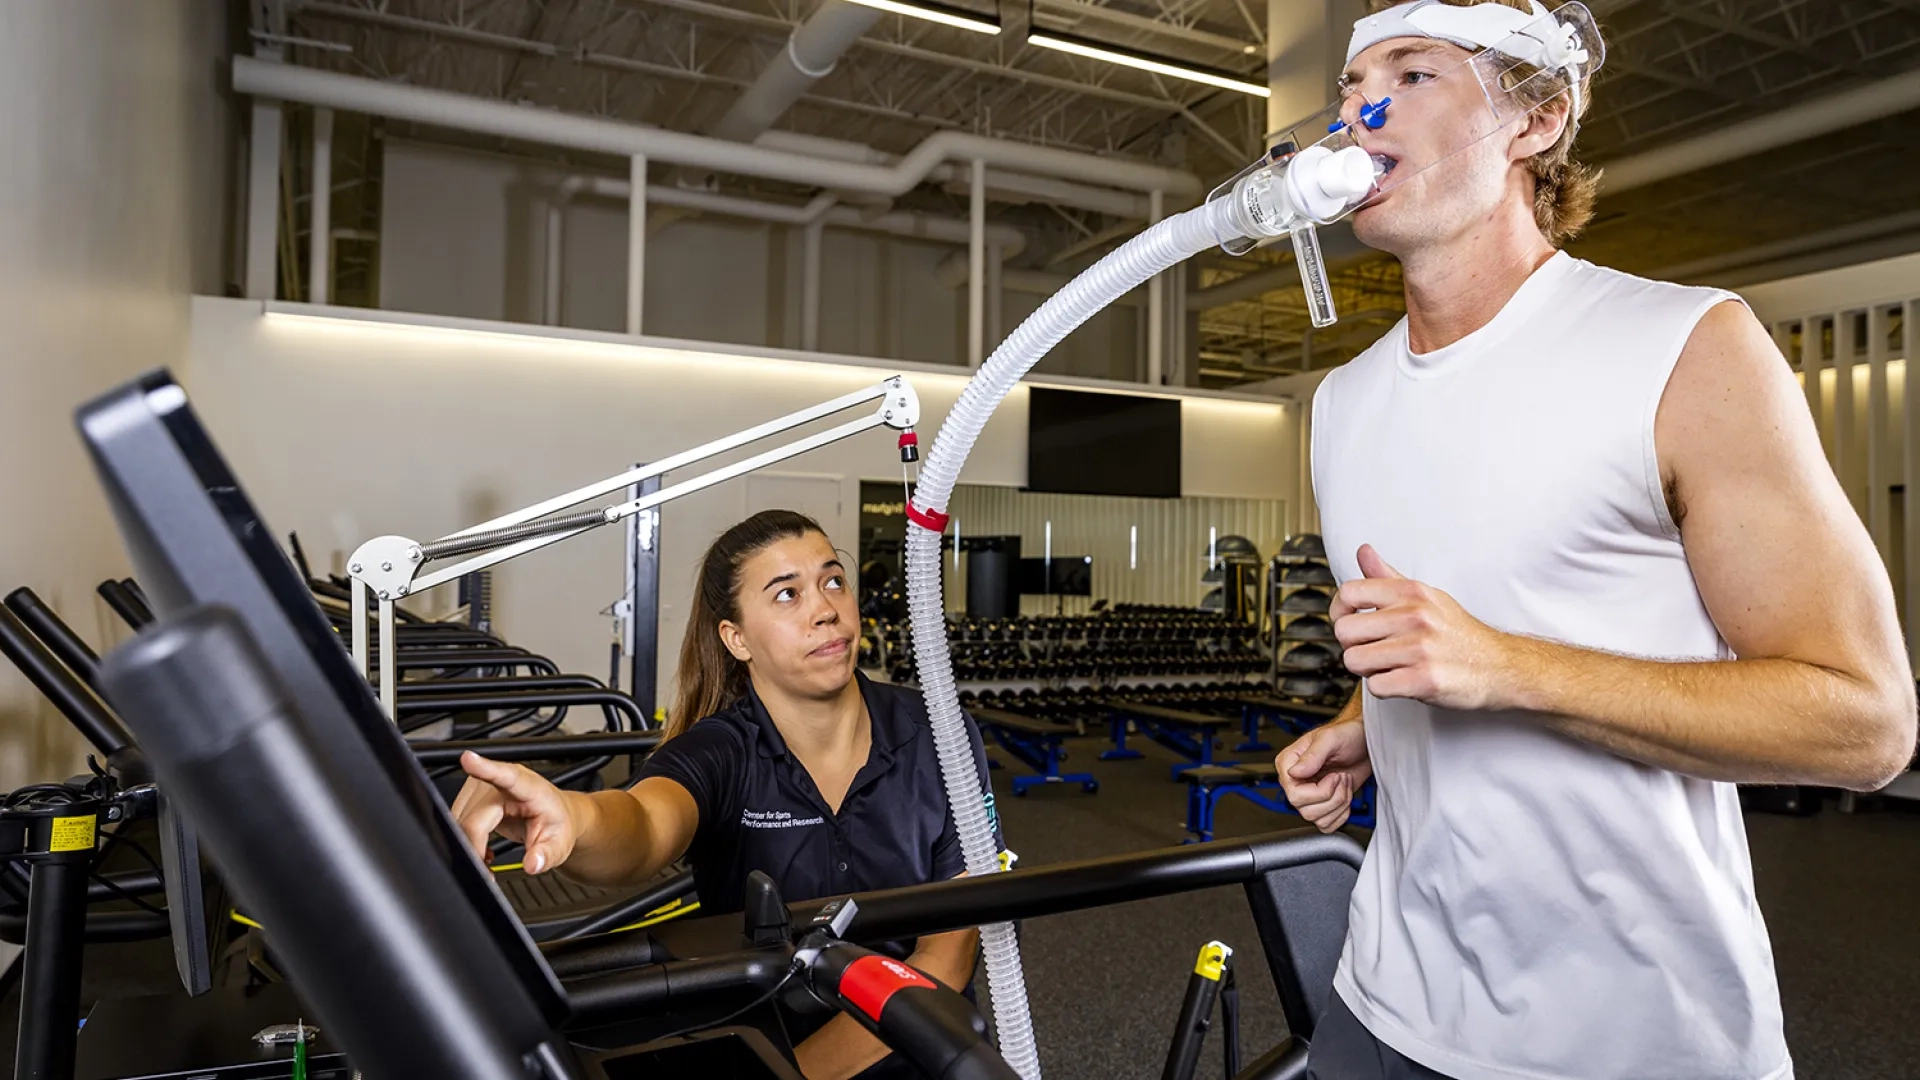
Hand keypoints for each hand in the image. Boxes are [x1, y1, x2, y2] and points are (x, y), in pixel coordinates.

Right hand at [449, 752, 578, 874]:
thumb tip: (533, 863)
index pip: (506, 776)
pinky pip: (457, 820)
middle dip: (475, 848)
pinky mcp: (472, 796)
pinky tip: (483, 848)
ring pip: (460, 821)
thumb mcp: (560, 844)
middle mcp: (504, 784)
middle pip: (474, 818)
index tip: (468, 759)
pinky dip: (465, 839)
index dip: (485, 768)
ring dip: (469, 845)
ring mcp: (485, 788)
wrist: (556, 816)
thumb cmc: (557, 824)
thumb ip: (547, 855)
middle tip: (488, 873)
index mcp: (530, 788)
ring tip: (489, 859)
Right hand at [1277, 720, 1370, 832]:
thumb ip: (1312, 755)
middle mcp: (1295, 781)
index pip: (1294, 794)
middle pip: (1305, 810)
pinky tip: (1345, 795)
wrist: (1364, 741)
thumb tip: (1294, 773)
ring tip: (1344, 782)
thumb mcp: (1330, 739)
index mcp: (1289, 764)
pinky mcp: (1323, 804)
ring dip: (1339, 804)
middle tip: (1341, 777)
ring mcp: (1309, 794)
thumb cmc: (1347, 734)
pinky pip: (1326, 825)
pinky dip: (1341, 815)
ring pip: (1317, 819)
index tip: (1333, 776)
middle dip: (1333, 797)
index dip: (1319, 791)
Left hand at [1332, 545, 1512, 710]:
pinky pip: (1376, 686)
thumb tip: (1363, 551)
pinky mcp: (1425, 679)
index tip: (1354, 624)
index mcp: (1412, 592)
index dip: (1342, 612)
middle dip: (1354, 646)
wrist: (1500, 667)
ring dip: (1368, 669)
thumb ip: (1388, 577)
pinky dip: (1384, 688)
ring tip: (1391, 666)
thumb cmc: (1457, 633)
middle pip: (1344, 631)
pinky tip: (1402, 681)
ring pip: (1355, 661)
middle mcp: (1415, 616)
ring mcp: (1420, 648)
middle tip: (1376, 651)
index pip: (1349, 593)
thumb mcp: (1427, 597)